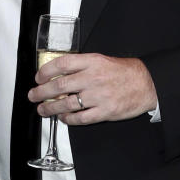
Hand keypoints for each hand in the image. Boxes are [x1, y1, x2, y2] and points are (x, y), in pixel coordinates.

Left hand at [28, 53, 156, 125]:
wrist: (146, 83)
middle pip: (60, 86)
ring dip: (51, 108)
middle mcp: (93, 78)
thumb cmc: (123, 71)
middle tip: (33, 95)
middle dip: (42, 92)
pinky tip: (63, 118)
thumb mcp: (101, 60)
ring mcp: (98, 96)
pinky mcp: (105, 112)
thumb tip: (59, 73)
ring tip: (43, 109)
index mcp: (91, 61)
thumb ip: (81, 65)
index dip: (46, 71)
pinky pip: (81, 118)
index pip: (62, 64)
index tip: (38, 77)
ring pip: (67, 104)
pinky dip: (69, 119)